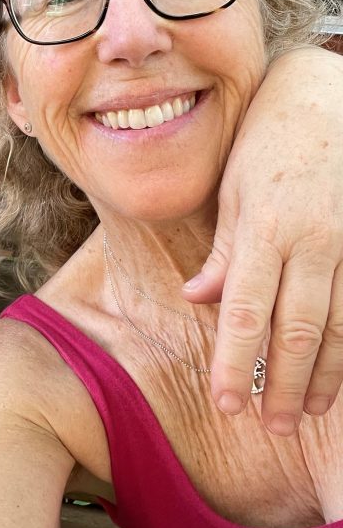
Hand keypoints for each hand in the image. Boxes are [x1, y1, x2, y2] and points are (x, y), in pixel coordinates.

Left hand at [182, 45, 342, 433]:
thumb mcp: (231, 189)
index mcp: (263, 229)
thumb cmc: (265, 143)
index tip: (226, 401)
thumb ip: (222, 250)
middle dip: (284, 384)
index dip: (235, 362)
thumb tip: (199, 299)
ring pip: (340, 324)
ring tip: (312, 411)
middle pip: (296, 329)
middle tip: (274, 428)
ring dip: (327, 375)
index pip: (244, 311)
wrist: (324, 100)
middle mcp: (310, 242)